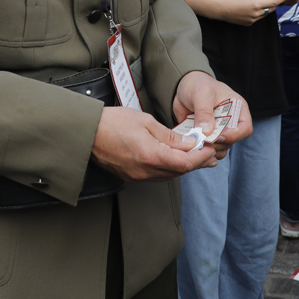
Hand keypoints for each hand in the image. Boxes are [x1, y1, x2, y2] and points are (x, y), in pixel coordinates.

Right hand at [90, 106, 216, 180]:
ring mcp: (138, 176)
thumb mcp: (146, 122)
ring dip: (183, 167)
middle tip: (209, 154)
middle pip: (179, 172)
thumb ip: (170, 136)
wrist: (88, 133)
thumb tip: (190, 143)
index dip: (200, 157)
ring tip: (196, 156)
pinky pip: (157, 175)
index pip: (185, 163)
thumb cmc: (113, 123)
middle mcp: (145, 171)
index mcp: (151, 156)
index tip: (210, 149)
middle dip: (196, 163)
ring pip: (168, 175)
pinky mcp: (131, 176)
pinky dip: (169, 168)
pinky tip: (174, 159)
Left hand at [173, 71, 252, 159]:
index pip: (245, 128)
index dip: (234, 135)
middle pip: (232, 141)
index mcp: (237, 108)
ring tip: (196, 141)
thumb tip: (207, 131)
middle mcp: (231, 121)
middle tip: (202, 139)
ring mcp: (219, 130)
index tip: (217, 136)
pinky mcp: (208, 137)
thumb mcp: (202, 93)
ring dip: (209, 149)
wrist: (184, 87)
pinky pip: (209, 151)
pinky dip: (201, 151)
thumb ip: (204, 111)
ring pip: (221, 149)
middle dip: (217, 143)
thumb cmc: (198, 84)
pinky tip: (193, 145)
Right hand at [214, 0, 285, 25]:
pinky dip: (259, 13)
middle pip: (270, 9)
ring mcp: (252, 20)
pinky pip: (257, 18)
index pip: (273, 3)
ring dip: (266, 8)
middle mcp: (256, 14)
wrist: (219, 9)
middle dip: (273, 3)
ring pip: (264, 14)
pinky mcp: (248, 24)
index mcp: (256, 5)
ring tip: (265, 1)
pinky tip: (255, 8)